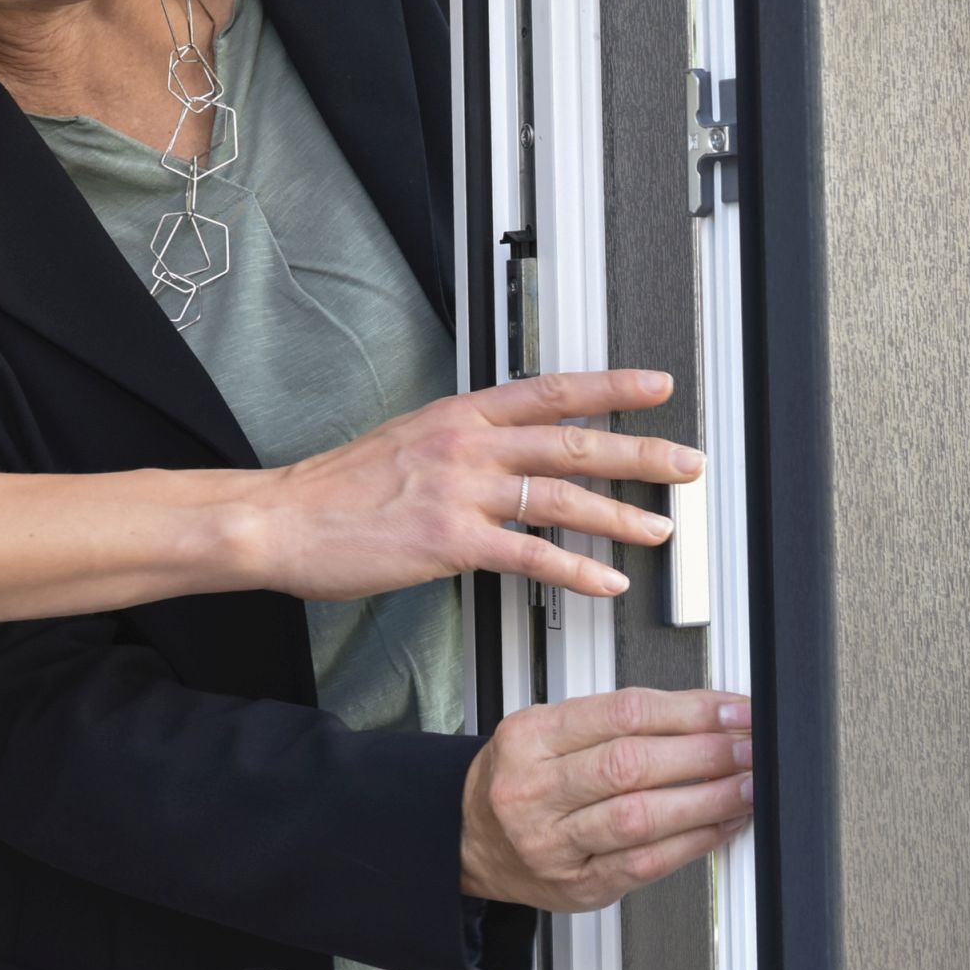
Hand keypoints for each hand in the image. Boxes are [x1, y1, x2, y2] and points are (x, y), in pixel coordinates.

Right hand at [240, 368, 701, 602]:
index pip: (551, 391)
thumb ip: (462, 442)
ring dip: (620, 516)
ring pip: (561, 498)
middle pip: (572, 443)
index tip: (656, 386)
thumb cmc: (337, 488)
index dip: (610, 388)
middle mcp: (466, 443)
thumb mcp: (407, 441)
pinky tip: (604, 583)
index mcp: (459, 414)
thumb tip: (507, 451)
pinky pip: (529, 556)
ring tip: (659, 529)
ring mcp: (460, 491)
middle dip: (639, 454)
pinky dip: (575, 571)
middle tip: (686, 462)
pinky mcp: (450, 542)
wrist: (282, 519)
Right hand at [459, 688, 754, 910]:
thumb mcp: (544, 730)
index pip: (621, 713)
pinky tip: (722, 824)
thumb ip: (614, 720)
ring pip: (640, 818)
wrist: (469, 840)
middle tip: (750, 746)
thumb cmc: (517, 780)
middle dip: (704, 753)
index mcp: (530, 737)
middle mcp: (537, 790)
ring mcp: (555, 844)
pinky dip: (693, 843)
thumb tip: (702, 713)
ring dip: (706, 799)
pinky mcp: (580, 886)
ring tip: (747, 785)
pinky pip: (645, 865)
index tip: (731, 710)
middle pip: (631, 764)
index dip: (687, 710)